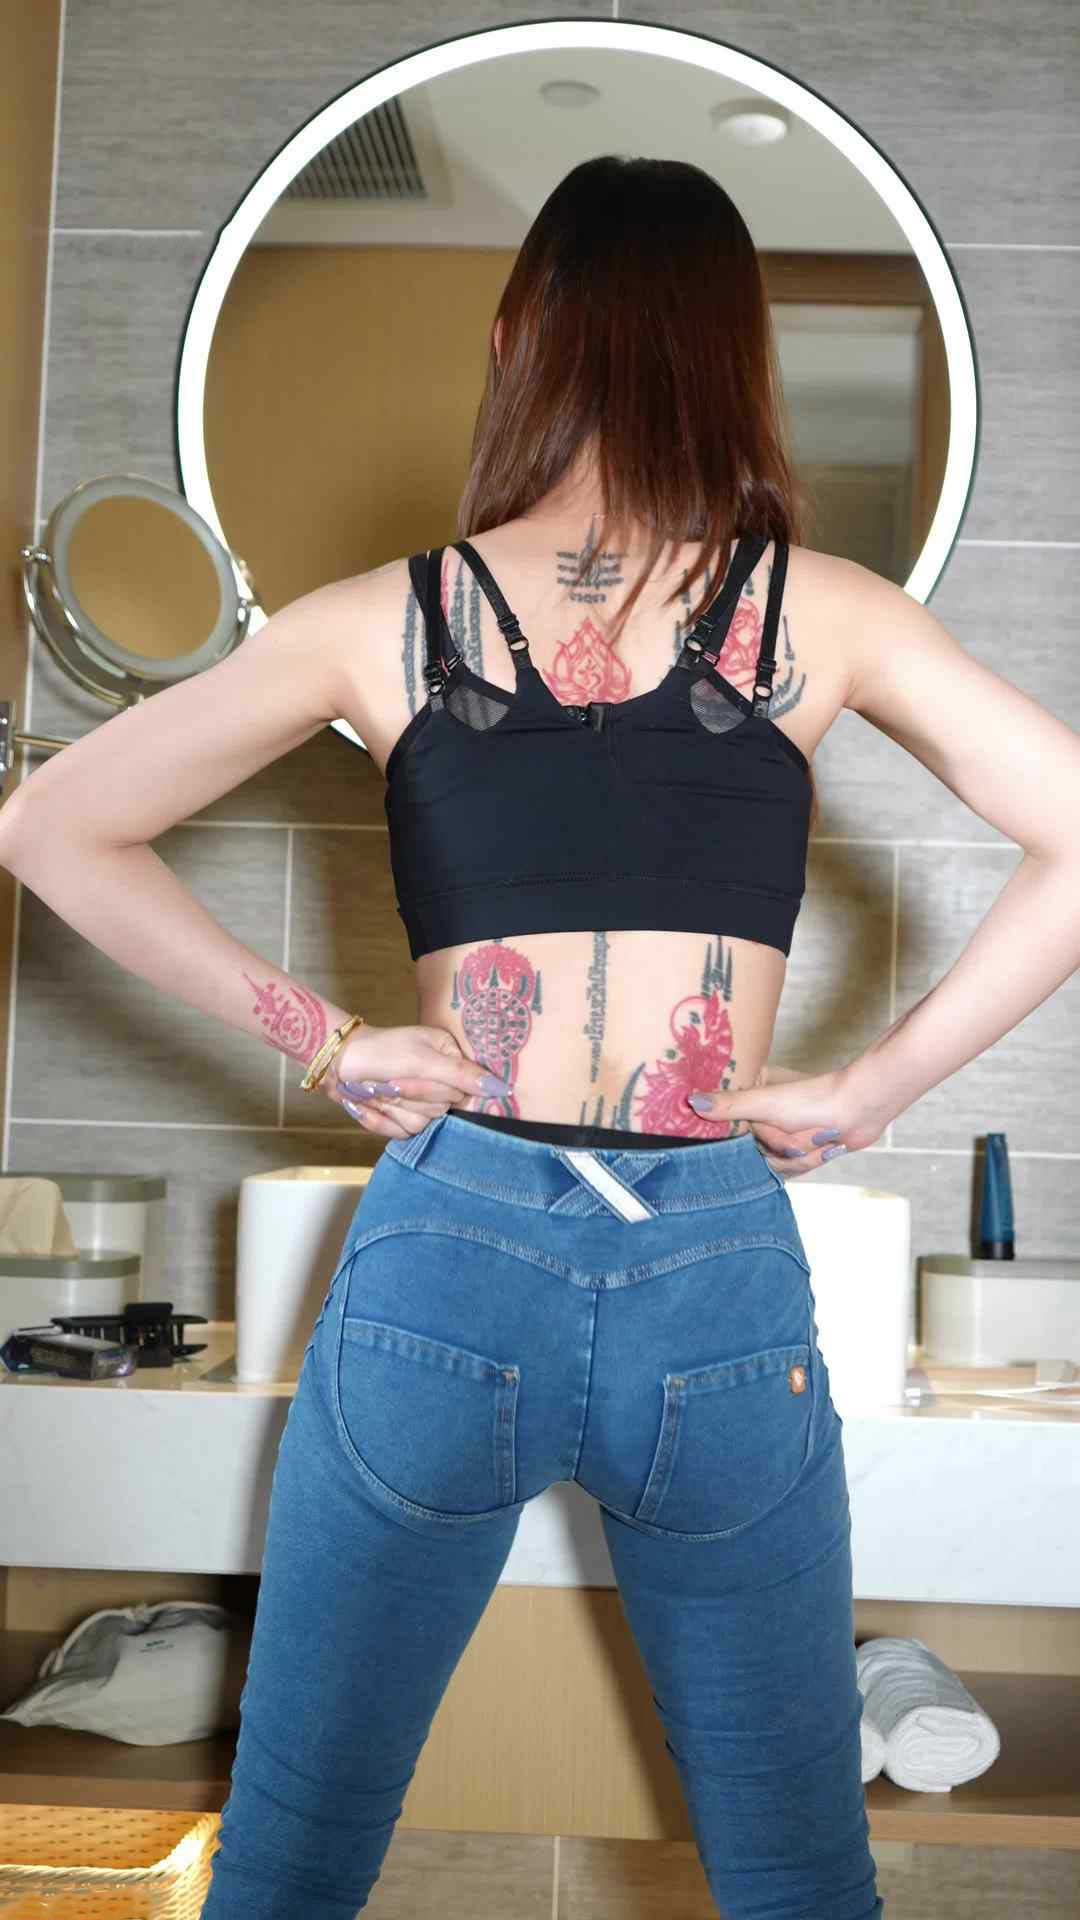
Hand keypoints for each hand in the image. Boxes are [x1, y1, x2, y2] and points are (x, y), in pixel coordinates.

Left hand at [317, 1023, 508, 1138]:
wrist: (338, 1060)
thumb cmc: (381, 1050)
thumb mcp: (422, 1057)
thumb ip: (460, 1074)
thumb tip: (500, 1088)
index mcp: (452, 1059)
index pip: (464, 1091)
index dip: (434, 1088)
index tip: (412, 1073)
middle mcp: (442, 1083)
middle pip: (440, 1109)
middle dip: (408, 1095)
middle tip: (388, 1078)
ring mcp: (421, 1104)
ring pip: (420, 1124)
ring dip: (391, 1106)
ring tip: (374, 1088)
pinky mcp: (402, 1120)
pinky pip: (400, 1133)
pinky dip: (379, 1119)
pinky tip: (366, 1102)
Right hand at [685, 1065, 891, 1177]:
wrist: (861, 1109)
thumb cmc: (814, 1100)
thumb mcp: (765, 1103)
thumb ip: (728, 1105)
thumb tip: (690, 1101)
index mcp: (748, 1098)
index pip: (726, 1131)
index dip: (745, 1137)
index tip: (762, 1129)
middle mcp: (759, 1116)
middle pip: (751, 1154)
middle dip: (782, 1148)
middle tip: (803, 1129)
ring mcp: (778, 1133)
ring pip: (771, 1165)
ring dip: (800, 1155)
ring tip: (820, 1135)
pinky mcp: (796, 1148)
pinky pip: (790, 1171)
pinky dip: (810, 1160)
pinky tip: (826, 1144)